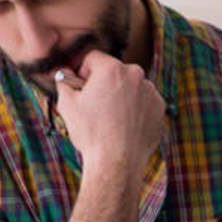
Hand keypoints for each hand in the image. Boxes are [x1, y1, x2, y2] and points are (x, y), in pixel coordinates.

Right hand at [54, 52, 163, 173]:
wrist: (117, 162)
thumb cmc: (91, 133)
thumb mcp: (67, 105)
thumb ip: (63, 82)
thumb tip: (62, 73)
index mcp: (112, 68)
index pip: (93, 59)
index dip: (83, 73)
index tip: (81, 89)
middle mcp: (135, 74)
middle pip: (114, 72)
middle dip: (104, 84)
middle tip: (96, 107)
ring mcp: (150, 91)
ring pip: (130, 87)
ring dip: (121, 96)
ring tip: (111, 120)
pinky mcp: (159, 108)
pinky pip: (144, 102)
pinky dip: (135, 110)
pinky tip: (125, 126)